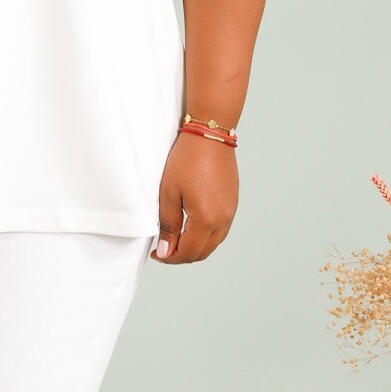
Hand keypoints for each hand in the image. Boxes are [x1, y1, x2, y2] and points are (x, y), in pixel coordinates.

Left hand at [150, 133, 238, 263]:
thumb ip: (168, 225)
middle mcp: (224, 220)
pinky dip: (207, 234)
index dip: (170, 257)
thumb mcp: (169, 193)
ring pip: (214, 242)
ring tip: (177, 238)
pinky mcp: (233, 202)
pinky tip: (193, 226)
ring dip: (196, 246)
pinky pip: (221, 229)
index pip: (188, 252)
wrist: (209, 133)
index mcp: (207, 219)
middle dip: (183, 255)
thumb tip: (166, 251)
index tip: (157, 253)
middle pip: (203, 252)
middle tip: (164, 247)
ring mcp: (231, 211)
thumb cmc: (187, 159)